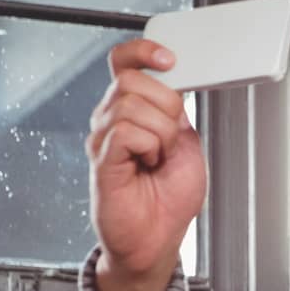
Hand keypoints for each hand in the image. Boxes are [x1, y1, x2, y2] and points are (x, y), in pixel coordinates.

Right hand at [86, 38, 208, 290]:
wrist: (157, 239)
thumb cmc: (169, 198)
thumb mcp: (187, 145)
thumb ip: (177, 113)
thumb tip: (175, 86)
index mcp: (133, 111)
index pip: (125, 62)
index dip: (144, 51)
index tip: (170, 59)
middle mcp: (112, 119)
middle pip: (132, 79)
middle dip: (166, 105)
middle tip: (171, 139)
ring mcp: (103, 137)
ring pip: (132, 105)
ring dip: (162, 133)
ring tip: (159, 158)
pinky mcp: (102, 158)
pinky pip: (127, 131)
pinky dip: (149, 146)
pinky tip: (148, 164)